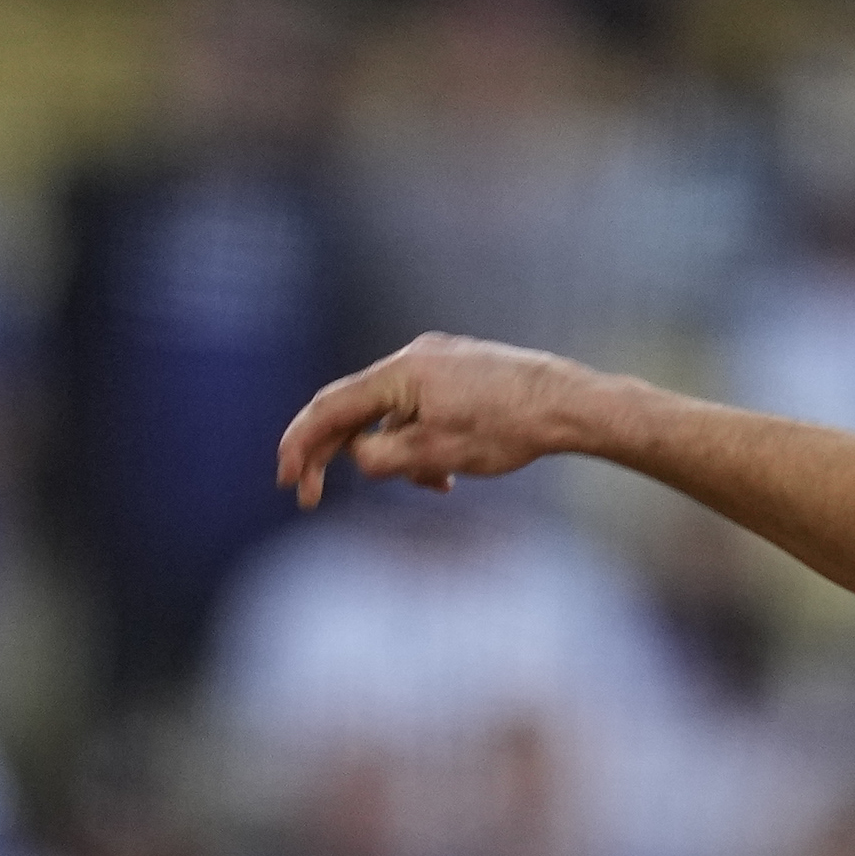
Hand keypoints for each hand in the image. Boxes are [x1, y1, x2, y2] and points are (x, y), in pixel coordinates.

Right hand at [275, 335, 597, 507]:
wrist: (568, 405)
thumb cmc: (507, 428)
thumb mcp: (435, 453)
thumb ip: (381, 457)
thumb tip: (356, 457)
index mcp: (399, 374)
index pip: (331, 408)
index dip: (301, 445)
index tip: (286, 479)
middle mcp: (412, 359)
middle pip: (355, 409)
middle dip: (336, 455)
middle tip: (312, 496)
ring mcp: (437, 362)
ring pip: (394, 416)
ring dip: (398, 456)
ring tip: (435, 485)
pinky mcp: (461, 372)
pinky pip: (423, 411)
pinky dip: (422, 443)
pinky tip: (448, 476)